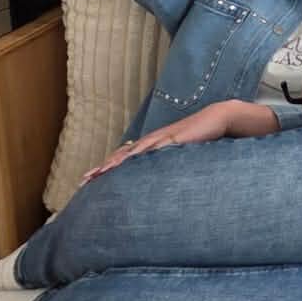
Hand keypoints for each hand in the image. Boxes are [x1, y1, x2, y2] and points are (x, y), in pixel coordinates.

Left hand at [81, 101, 238, 182]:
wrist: (216, 119)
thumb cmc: (199, 138)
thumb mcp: (180, 154)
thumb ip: (169, 164)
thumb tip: (159, 180)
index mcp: (151, 146)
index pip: (123, 158)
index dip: (106, 168)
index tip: (90, 180)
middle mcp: (151, 141)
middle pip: (121, 155)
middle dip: (103, 168)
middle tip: (84, 180)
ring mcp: (161, 139)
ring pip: (132, 153)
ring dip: (115, 163)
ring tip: (100, 173)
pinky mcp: (173, 139)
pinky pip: (153, 148)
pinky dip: (140, 155)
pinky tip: (129, 162)